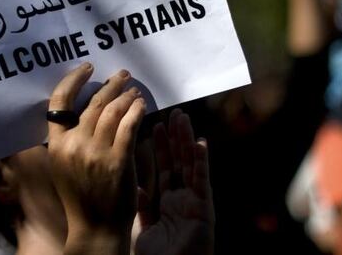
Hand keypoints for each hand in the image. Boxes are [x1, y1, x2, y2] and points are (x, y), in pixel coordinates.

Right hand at [46, 63, 145, 254]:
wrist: (95, 227)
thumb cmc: (81, 197)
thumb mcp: (63, 166)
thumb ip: (67, 140)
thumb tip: (80, 111)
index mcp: (57, 145)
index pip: (59, 102)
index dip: (73, 80)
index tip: (87, 67)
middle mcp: (74, 145)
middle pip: (92, 103)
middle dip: (110, 85)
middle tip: (122, 74)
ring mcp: (96, 153)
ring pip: (112, 111)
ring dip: (125, 96)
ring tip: (133, 90)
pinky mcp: (118, 161)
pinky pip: (128, 126)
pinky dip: (136, 111)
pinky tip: (141, 105)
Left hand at [135, 109, 214, 254]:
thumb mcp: (144, 228)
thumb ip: (144, 208)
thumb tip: (137, 187)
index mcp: (168, 204)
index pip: (164, 169)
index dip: (160, 148)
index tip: (155, 126)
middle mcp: (183, 200)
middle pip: (179, 162)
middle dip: (175, 138)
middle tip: (172, 113)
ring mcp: (194, 203)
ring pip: (190, 166)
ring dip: (187, 141)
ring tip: (183, 118)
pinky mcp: (204, 209)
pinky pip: (201, 181)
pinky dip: (201, 162)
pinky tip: (200, 142)